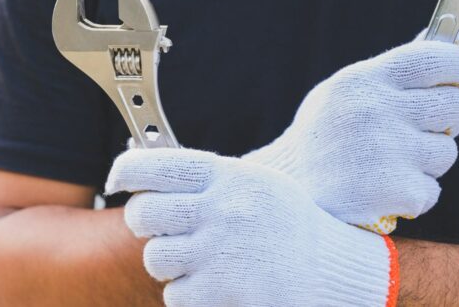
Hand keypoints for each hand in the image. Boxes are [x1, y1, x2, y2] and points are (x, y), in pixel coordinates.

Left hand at [106, 149, 396, 306]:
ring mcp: (220, 253)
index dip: (125, 171)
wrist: (341, 275)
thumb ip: (207, 181)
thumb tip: (144, 179)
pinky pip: (175, 295)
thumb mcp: (258, 187)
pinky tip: (215, 287)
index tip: (117, 181)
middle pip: (144, 214)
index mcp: (230, 178)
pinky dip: (189, 296)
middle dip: (144, 225)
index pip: (155, 166)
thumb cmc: (292, 230)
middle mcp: (223, 211)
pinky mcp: (221, 293)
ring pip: (156, 258)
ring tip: (199, 263)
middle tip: (161, 231)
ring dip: (170, 265)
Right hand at [243, 40, 458, 232]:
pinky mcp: (395, 190)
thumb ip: (392, 73)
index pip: (436, 58)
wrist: (283, 195)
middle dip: (444, 122)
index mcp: (361, 80)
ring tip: (384, 165)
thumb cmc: (320, 140)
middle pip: (453, 106)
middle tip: (414, 132)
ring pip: (446, 152)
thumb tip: (446, 39)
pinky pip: (431, 190)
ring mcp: (386, 151)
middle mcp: (374, 110)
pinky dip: (411, 195)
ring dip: (425, 163)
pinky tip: (379, 192)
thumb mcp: (344, 95)